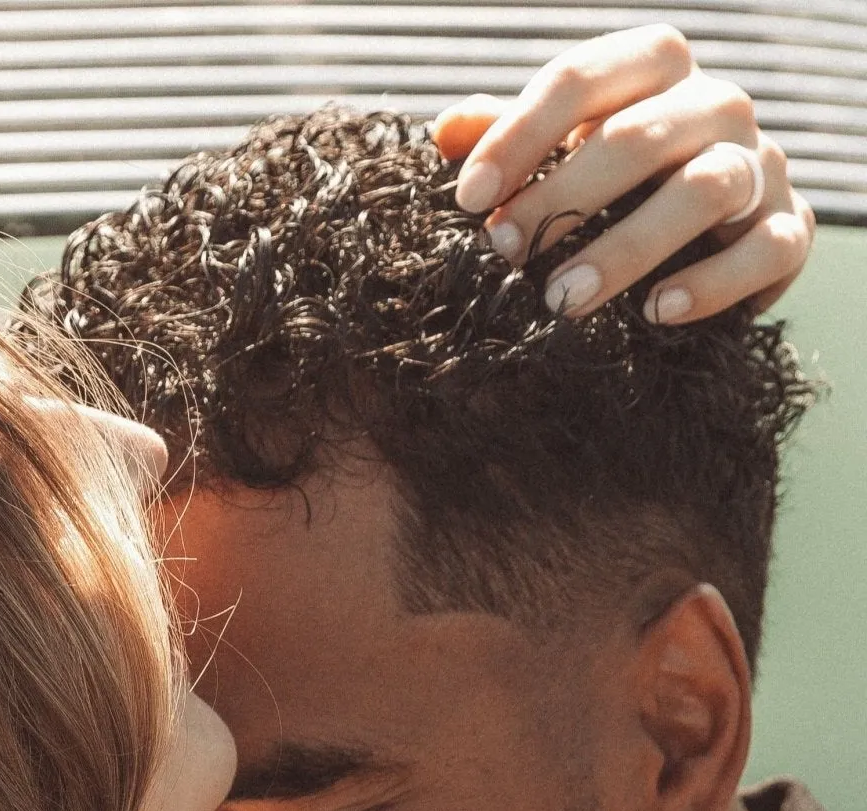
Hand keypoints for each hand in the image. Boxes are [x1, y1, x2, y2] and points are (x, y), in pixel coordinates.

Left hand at [434, 25, 812, 321]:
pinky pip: (767, 248)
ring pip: (708, 187)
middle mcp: (714, 106)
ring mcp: (761, 164)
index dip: (519, 135)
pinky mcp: (789, 228)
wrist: (714, 229)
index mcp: (652, 73)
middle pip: (642, 134)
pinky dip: (713, 283)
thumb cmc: (614, 183)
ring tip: (562, 301)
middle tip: (504, 252)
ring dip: (628, 246)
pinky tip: (655, 313)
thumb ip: (507, 135)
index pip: (583, 77)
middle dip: (564, 196)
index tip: (469, 199)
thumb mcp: (560, 150)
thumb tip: (445, 129)